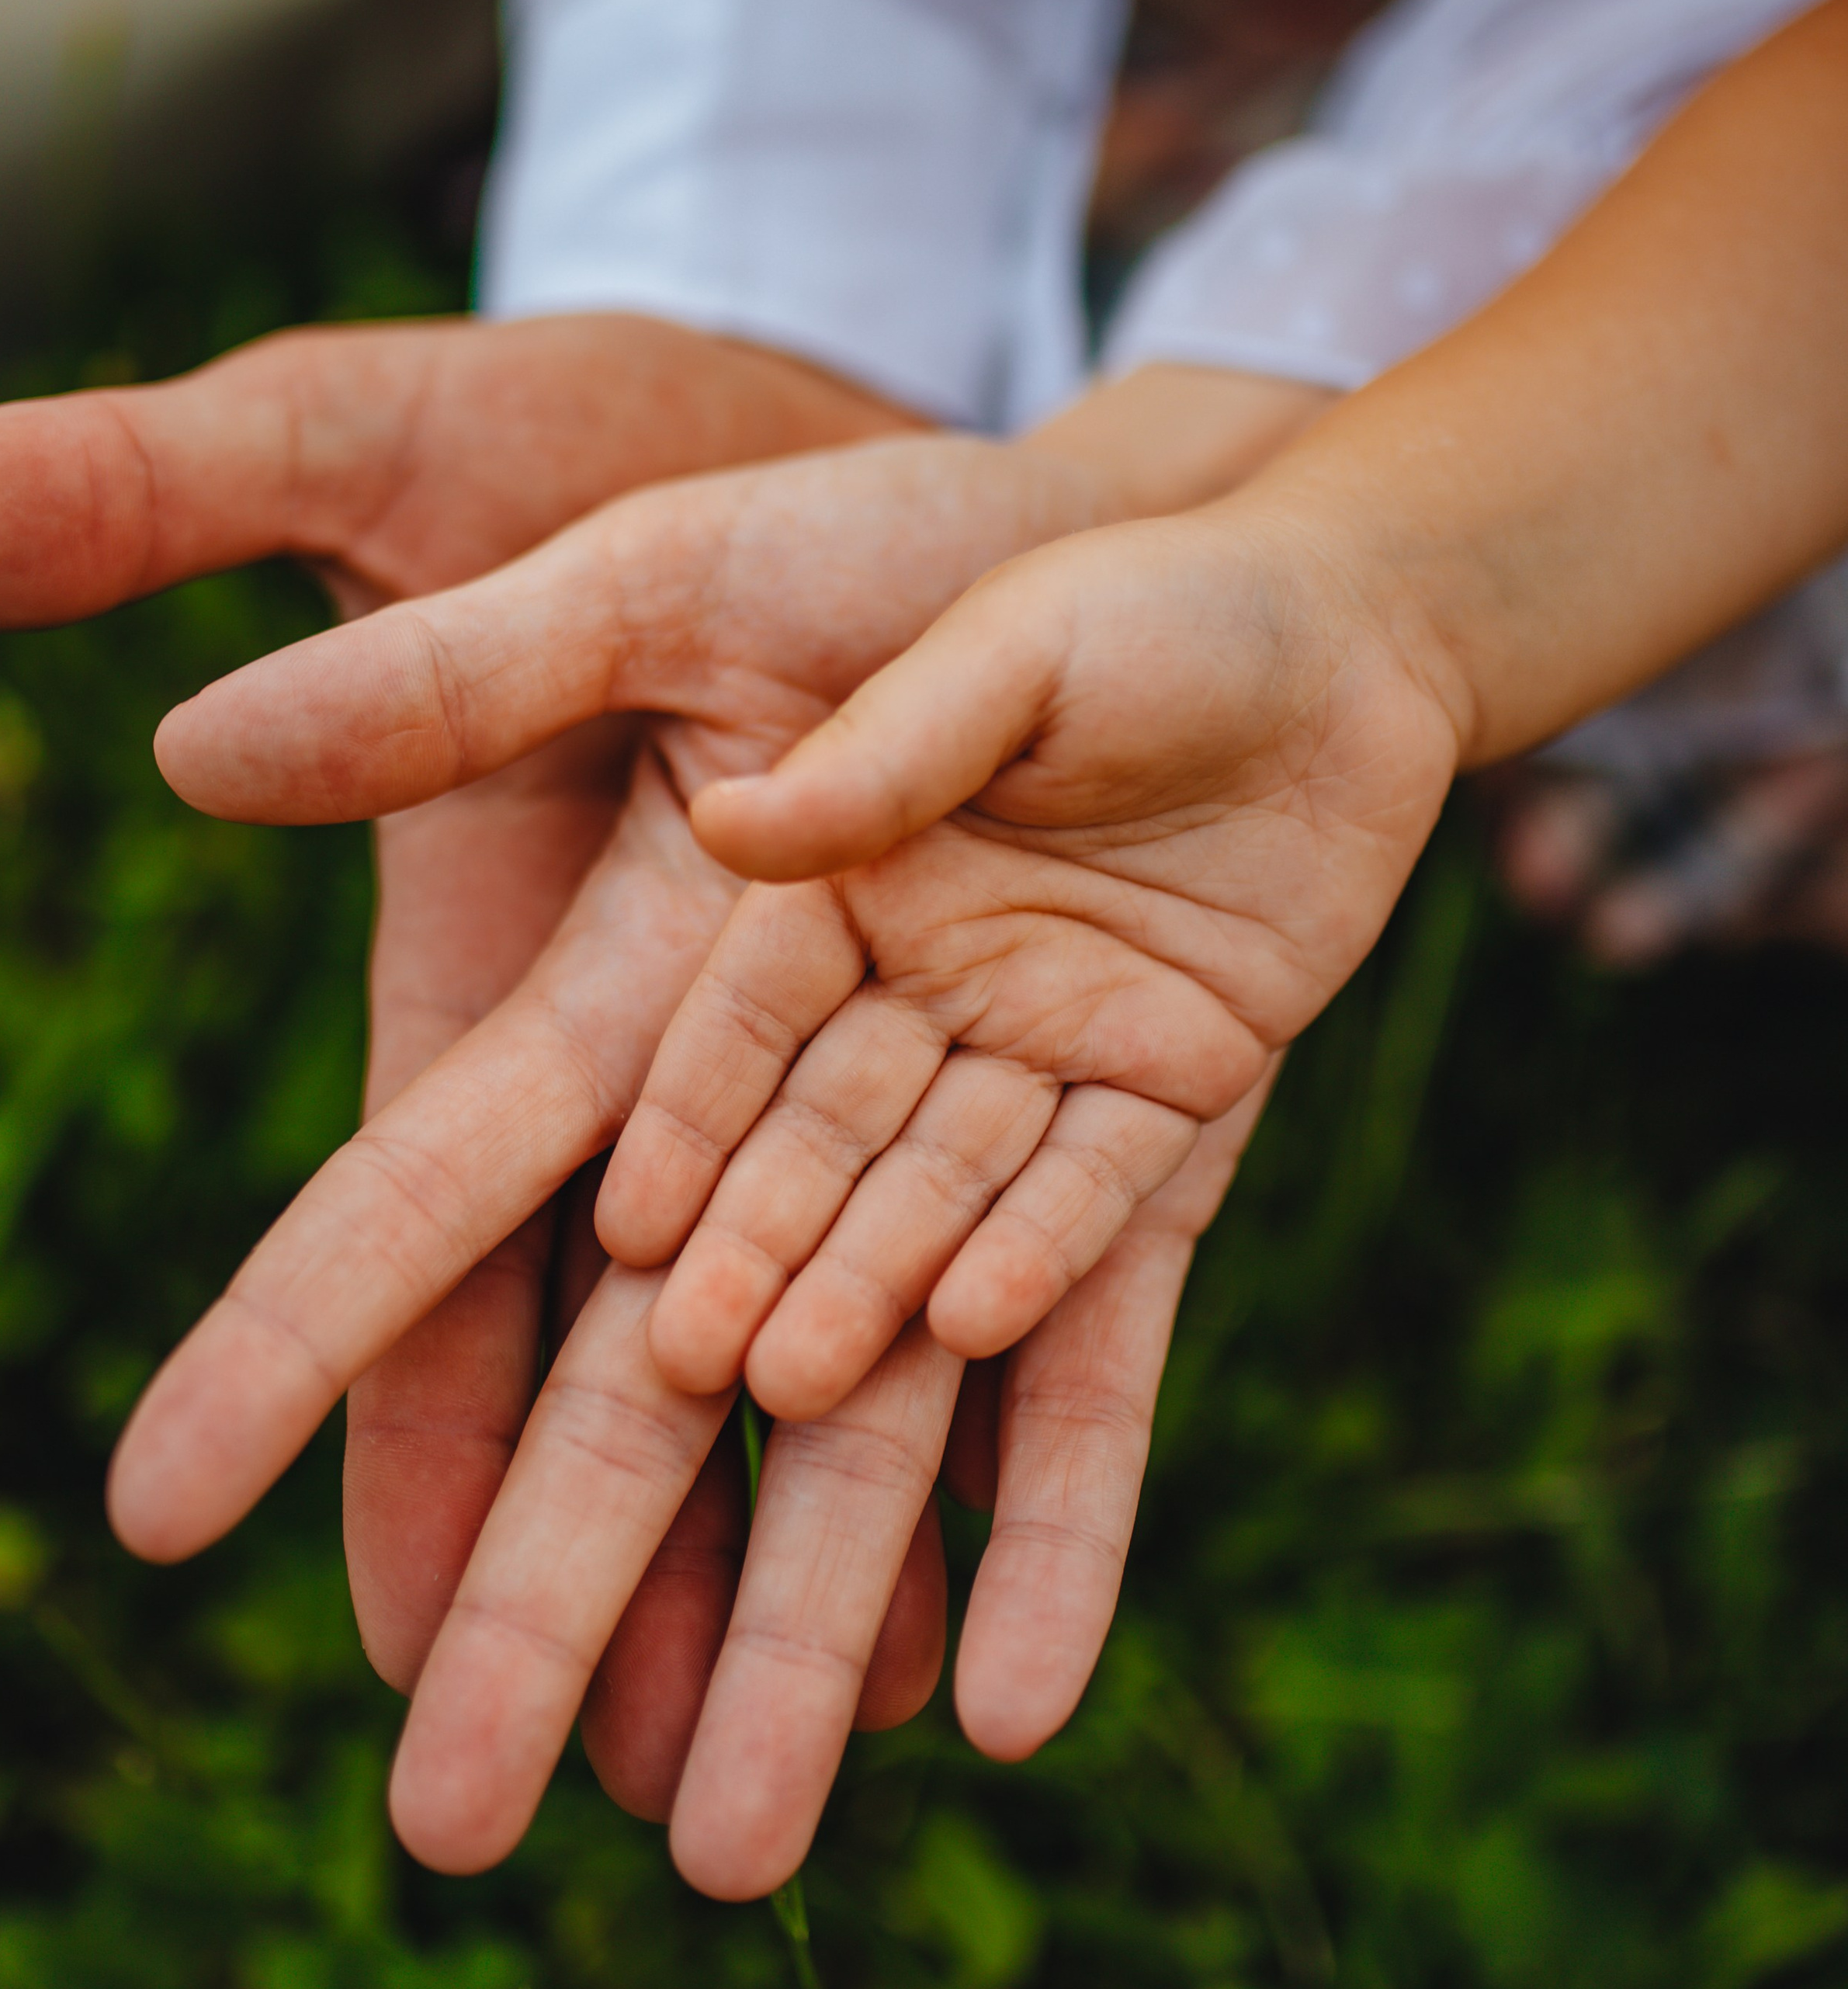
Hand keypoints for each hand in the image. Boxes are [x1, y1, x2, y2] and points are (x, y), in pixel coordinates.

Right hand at [113, 410, 1309, 1886]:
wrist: (1210, 545)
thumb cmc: (906, 517)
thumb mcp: (666, 577)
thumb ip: (464, 681)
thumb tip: (199, 763)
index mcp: (641, 978)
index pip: (442, 1191)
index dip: (315, 1351)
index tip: (167, 1513)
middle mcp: (781, 1096)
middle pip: (636, 1377)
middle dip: (542, 1586)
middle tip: (442, 1823)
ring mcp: (961, 1132)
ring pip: (863, 1419)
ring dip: (793, 1617)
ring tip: (725, 1849)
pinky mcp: (1144, 1141)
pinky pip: (1088, 1358)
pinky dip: (1048, 1516)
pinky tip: (998, 1705)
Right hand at [590, 504, 1464, 1417]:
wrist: (1358, 632)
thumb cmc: (1161, 600)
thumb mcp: (1015, 646)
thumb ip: (887, 748)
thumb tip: (730, 824)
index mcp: (857, 870)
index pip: (748, 1011)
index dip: (691, 1114)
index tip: (629, 1224)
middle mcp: (934, 968)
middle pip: (830, 1127)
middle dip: (763, 1241)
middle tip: (691, 1363)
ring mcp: (1053, 1035)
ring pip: (948, 1183)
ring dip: (878, 1282)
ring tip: (804, 1388)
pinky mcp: (1175, 1079)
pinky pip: (1103, 1189)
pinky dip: (1043, 1254)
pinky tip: (977, 1331)